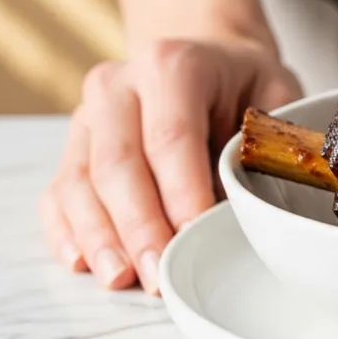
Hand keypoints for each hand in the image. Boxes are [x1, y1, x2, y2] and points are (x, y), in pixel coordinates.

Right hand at [40, 38, 300, 293]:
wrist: (209, 60)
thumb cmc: (247, 87)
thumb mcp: (278, 96)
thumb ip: (271, 141)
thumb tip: (260, 206)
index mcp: (173, 65)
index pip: (171, 135)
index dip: (181, 190)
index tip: (194, 234)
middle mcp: (119, 85)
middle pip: (118, 163)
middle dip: (138, 226)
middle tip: (158, 274)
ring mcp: (88, 116)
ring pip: (80, 181)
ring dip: (99, 236)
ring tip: (120, 278)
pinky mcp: (73, 146)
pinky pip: (58, 192)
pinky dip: (67, 230)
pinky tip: (83, 262)